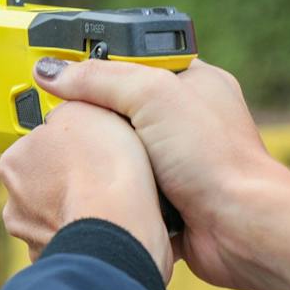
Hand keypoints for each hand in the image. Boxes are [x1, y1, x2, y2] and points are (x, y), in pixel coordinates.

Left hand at [0, 97, 174, 281]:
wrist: (121, 231)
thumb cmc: (104, 170)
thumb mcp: (89, 108)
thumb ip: (71, 103)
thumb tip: (67, 107)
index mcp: (14, 162)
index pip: (37, 145)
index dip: (66, 143)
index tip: (88, 145)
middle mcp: (15, 204)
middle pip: (44, 182)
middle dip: (69, 178)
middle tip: (103, 173)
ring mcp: (35, 238)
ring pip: (59, 215)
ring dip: (80, 209)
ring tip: (113, 202)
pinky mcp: (62, 262)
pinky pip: (77, 241)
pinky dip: (92, 236)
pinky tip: (114, 228)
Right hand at [31, 57, 289, 289]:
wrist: (238, 228)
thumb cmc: (214, 157)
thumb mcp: (151, 96)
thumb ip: (99, 79)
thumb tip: (51, 72)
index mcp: (192, 82)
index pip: (134, 60)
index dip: (98, 65)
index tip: (62, 73)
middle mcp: (186, 120)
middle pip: (122, 108)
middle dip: (96, 117)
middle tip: (63, 118)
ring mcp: (178, 161)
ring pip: (121, 152)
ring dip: (105, 160)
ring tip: (79, 158)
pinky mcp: (169, 199)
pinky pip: (126, 188)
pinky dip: (115, 192)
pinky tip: (101, 190)